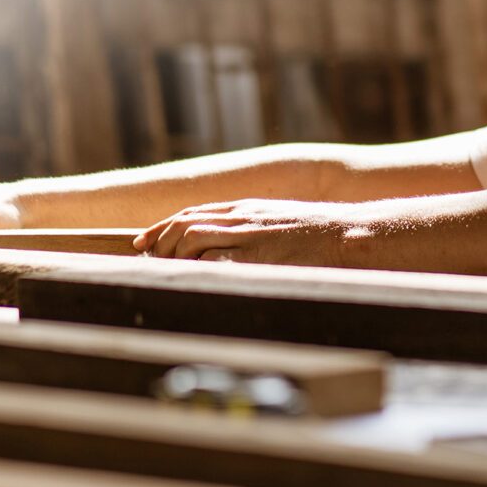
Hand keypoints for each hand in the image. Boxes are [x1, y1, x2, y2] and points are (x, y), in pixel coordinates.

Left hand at [134, 199, 355, 263]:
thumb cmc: (314, 231)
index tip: (142, 240)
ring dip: (174, 255)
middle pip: (186, 223)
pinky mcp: (259, 255)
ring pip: (194, 238)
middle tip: (148, 260)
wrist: (344, 232)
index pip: (192, 213)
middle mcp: (242, 217)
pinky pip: (218, 260)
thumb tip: (220, 244)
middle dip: (160, 242)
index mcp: (244, 207)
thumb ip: (247, 226)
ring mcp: (250, 235)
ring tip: (167, 271)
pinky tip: (190, 279)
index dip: (161, 227)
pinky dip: (198, 268)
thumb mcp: (275, 219)